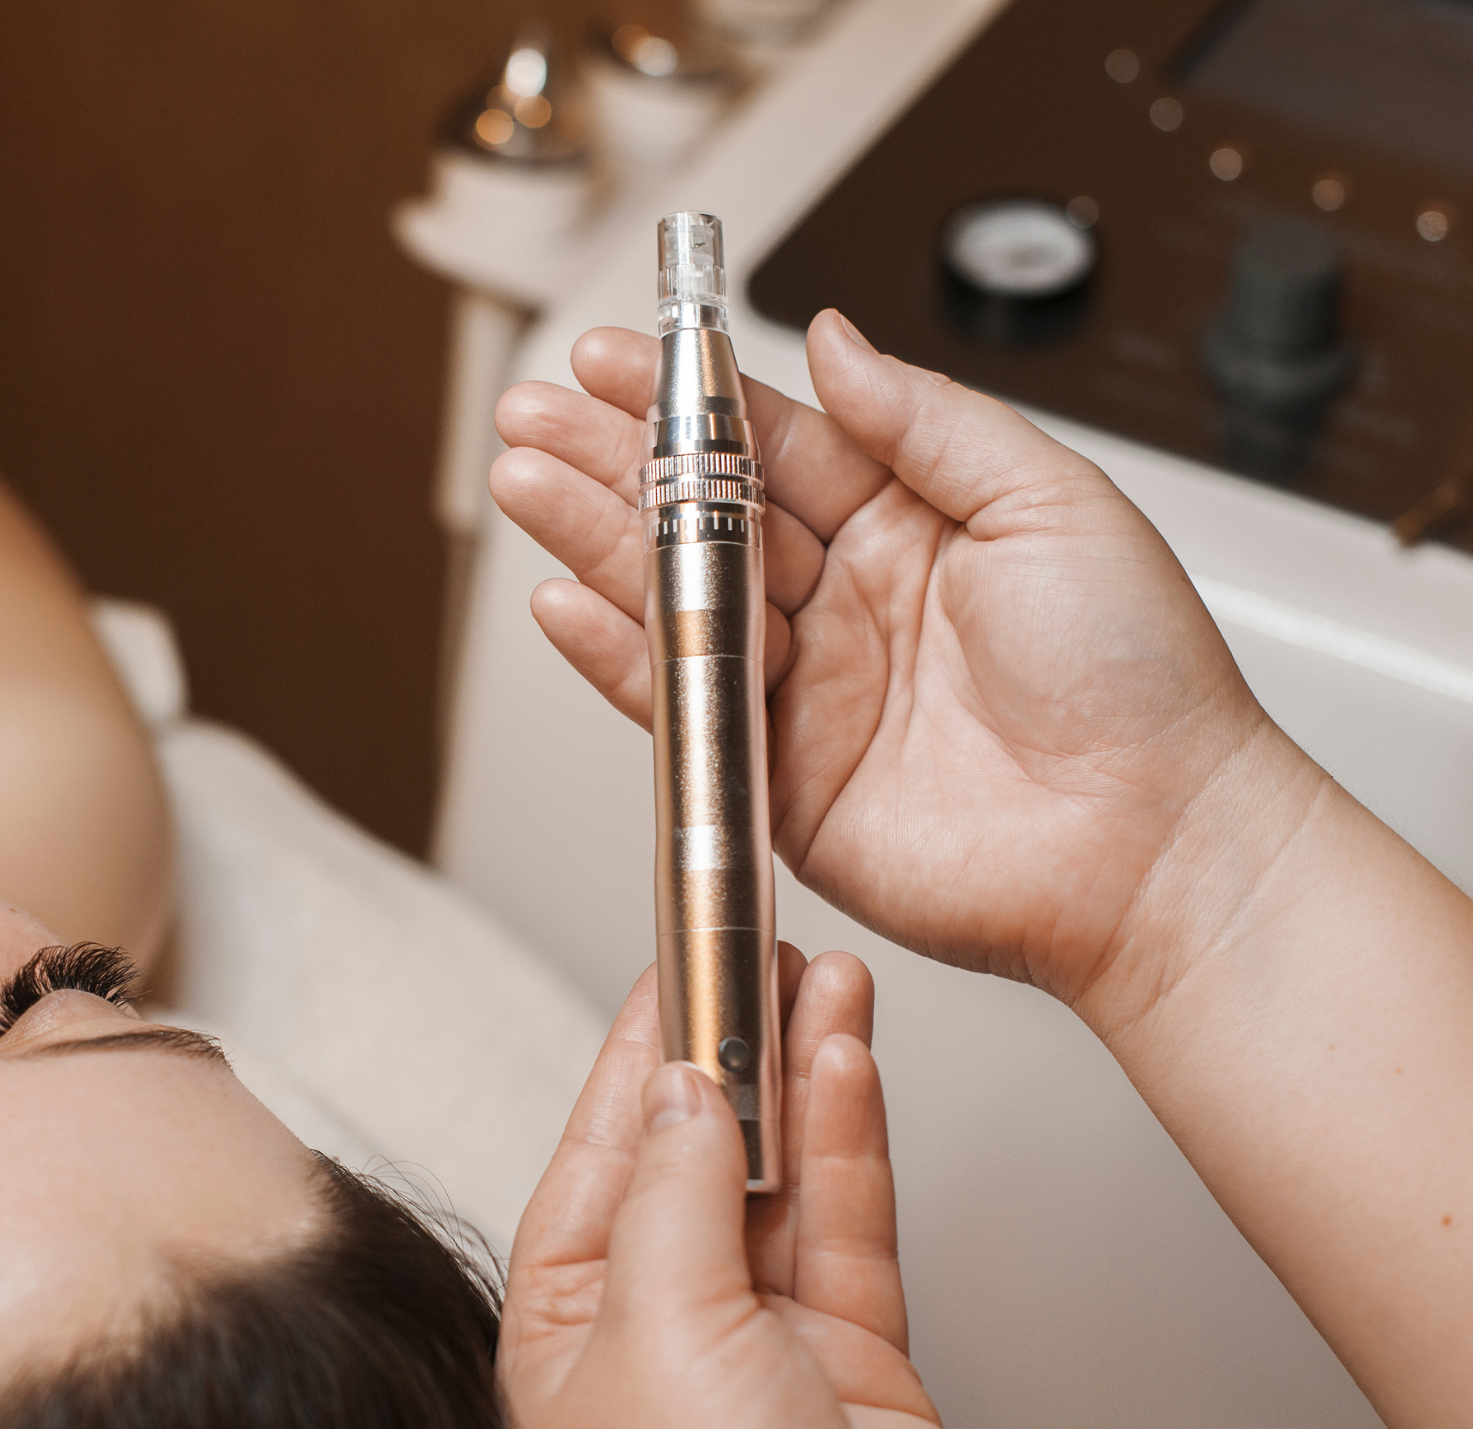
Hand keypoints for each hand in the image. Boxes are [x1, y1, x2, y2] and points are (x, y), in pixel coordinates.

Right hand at [491, 313, 1299, 1017]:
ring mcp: (806, 689)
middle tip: (535, 411)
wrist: (1152, 841)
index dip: (692, 399)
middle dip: (612, 460)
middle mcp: (846, 601)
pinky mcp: (777, 777)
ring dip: (591, 540)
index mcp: (909, 523)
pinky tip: (566, 604)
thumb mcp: (1050, 499)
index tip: (624, 355)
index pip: (772, 442)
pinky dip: (616, 656)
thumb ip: (927, 419)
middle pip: (702, 515)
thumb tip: (833, 340)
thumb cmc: (1137, 678)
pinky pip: (680, 705)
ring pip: (675, 599)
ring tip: (524, 481)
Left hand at [501, 955, 999, 1428]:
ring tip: (821, 974)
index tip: (673, 964)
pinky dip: (851, 1141)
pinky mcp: (855, 1363)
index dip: (640, 1050)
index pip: (601, 1147)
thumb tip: (683, 1093)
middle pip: (695, 1149)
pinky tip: (852, 1062)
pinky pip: (848, 1225)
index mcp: (565, 1320)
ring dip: (800, 1074)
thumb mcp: (652, 1320)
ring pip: (781, 1175)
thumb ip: (673, 1190)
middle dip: (729, 1047)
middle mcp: (662, 1326)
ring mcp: (763, 1344)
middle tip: (760, 946)